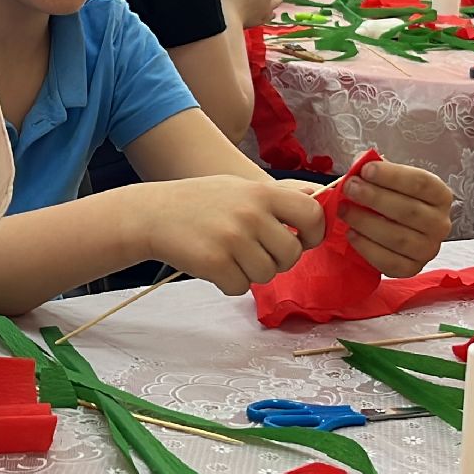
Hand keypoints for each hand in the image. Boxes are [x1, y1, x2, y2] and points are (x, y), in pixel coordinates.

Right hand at [128, 176, 328, 294]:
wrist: (153, 214)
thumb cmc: (201, 201)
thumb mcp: (240, 187)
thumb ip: (278, 195)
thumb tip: (319, 196)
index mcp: (262, 192)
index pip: (312, 213)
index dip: (314, 232)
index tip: (303, 239)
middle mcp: (251, 214)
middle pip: (292, 254)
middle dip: (279, 260)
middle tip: (257, 251)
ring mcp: (233, 239)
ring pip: (267, 274)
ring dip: (252, 272)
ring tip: (231, 255)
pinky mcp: (215, 262)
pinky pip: (240, 287)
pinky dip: (229, 283)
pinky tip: (215, 265)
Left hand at [337, 161, 452, 275]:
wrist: (393, 228)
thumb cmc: (392, 199)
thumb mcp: (390, 181)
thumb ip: (378, 172)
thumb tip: (361, 164)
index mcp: (440, 196)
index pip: (421, 183)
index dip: (392, 176)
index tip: (365, 170)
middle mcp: (441, 224)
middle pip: (409, 211)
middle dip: (375, 198)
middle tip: (349, 188)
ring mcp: (429, 249)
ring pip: (398, 237)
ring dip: (367, 222)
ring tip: (344, 210)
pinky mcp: (412, 269)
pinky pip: (390, 262)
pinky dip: (367, 248)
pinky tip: (351, 234)